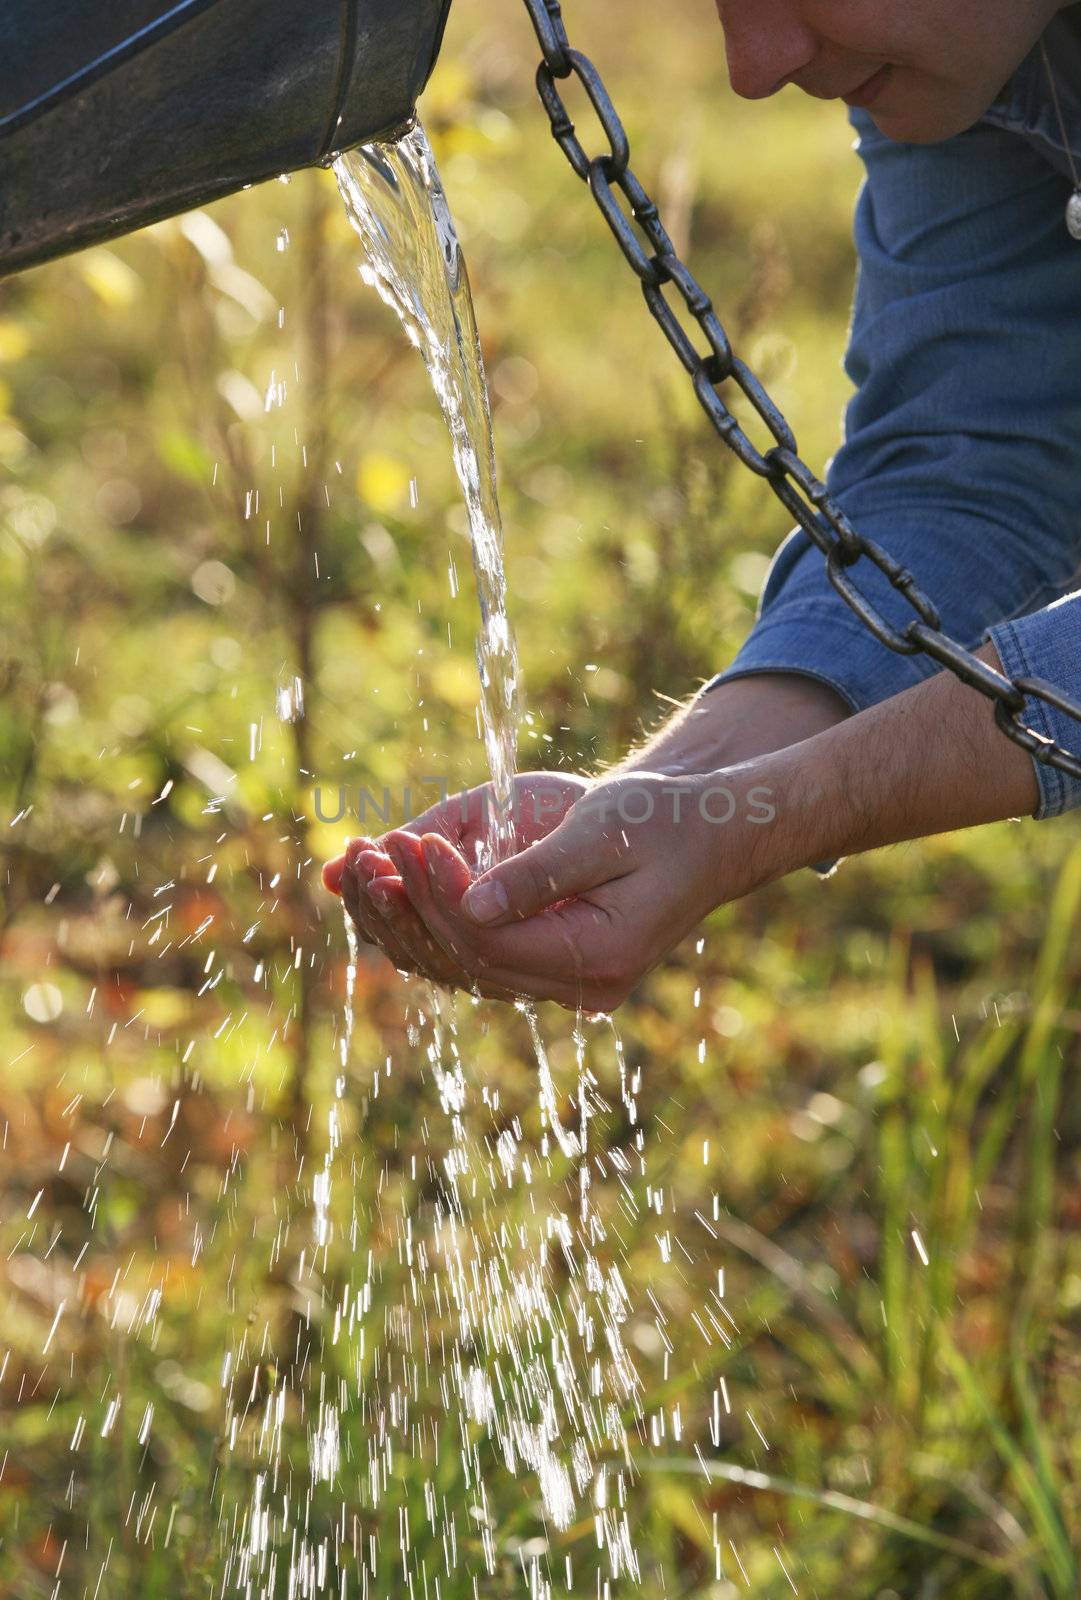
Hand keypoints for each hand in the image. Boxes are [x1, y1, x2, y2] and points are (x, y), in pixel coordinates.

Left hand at [332, 767, 776, 1012]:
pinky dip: (420, 918)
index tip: (408, 838)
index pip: (491, 941)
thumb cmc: (664, 820)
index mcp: (599, 958)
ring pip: (455, 964)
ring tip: (354, 862)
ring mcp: (557, 980)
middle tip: (360, 850)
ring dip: (399, 916)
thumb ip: (539, 872)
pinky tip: (381, 881)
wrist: (710, 833)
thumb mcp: (605, 832)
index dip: (439, 894)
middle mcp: (575, 986)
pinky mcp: (540, 959)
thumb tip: (471, 904)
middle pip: (463, 961)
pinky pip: (466, 951)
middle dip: (404, 905)